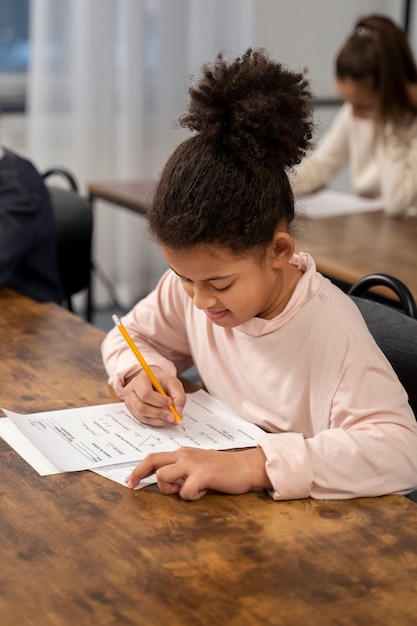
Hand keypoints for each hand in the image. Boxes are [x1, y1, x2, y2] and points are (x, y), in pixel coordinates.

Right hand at [123, 367, 185, 426]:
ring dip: (159, 419)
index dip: (158, 401)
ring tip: (171, 418)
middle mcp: (131, 391)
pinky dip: (156, 422)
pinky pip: (144, 420)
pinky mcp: (133, 411)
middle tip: (173, 416)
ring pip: (142, 415)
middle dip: (159, 413)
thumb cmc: (162, 381)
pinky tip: (165, 420)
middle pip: (141, 407)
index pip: (145, 393)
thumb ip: (179, 396)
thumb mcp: (173, 383)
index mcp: (140, 380)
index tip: (170, 402)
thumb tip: (179, 413)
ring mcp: (130, 402)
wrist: (154, 382)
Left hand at [126, 447, 271, 499]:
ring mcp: (192, 464)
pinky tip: (204, 490)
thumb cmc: (223, 469)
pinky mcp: (202, 475)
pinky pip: (184, 492)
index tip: (130, 480)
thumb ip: (182, 470)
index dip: (139, 469)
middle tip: (132, 486)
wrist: (245, 467)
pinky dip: (192, 496)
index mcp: (183, 453)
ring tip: (189, 489)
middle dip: (139, 474)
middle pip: (152, 461)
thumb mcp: (198, 465)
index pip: (155, 457)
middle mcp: (184, 455)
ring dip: (171, 489)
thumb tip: (165, 482)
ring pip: (163, 476)